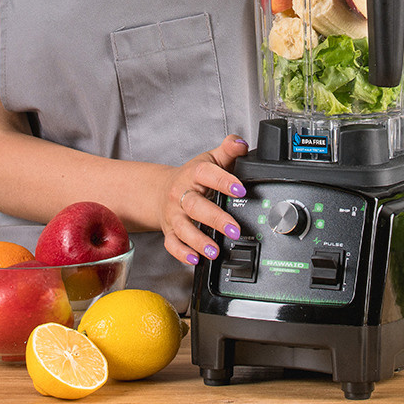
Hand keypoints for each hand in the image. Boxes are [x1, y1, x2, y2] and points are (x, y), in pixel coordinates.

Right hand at [160, 134, 249, 265]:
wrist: (161, 190)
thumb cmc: (191, 176)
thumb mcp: (210, 159)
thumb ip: (228, 150)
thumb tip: (242, 144)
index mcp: (193, 174)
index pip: (207, 174)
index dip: (224, 181)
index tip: (241, 190)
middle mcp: (181, 195)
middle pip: (196, 206)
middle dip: (215, 219)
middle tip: (235, 229)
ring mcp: (174, 215)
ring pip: (183, 228)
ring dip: (199, 241)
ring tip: (215, 251)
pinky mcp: (170, 231)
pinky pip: (172, 244)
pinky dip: (182, 253)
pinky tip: (196, 259)